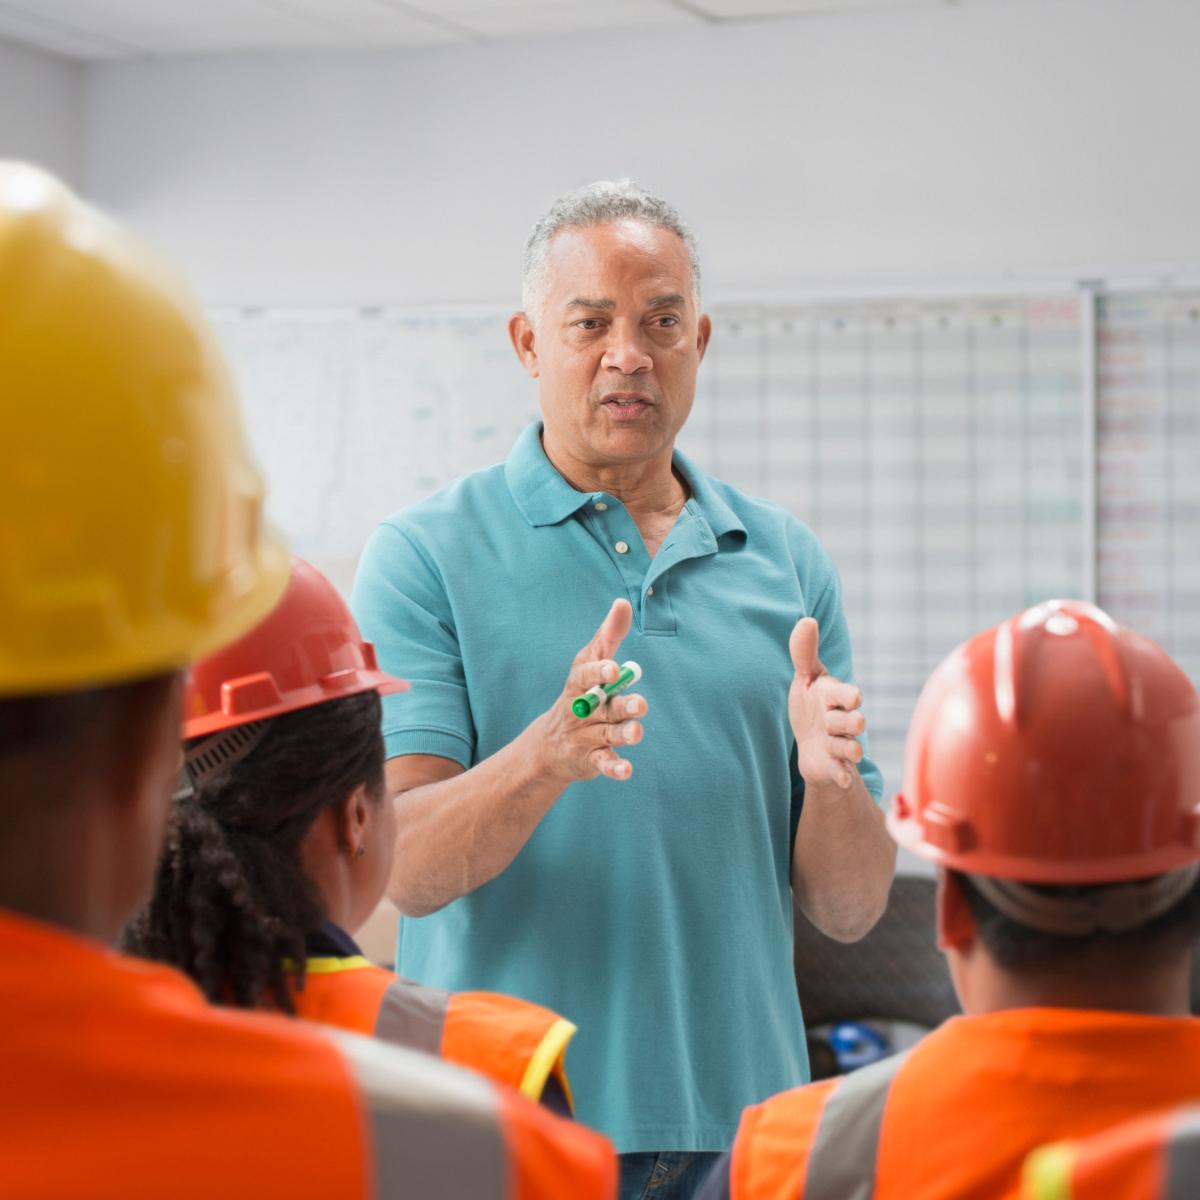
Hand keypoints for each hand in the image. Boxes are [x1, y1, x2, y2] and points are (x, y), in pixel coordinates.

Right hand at [534, 599, 647, 784]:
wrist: (551, 744)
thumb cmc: (580, 693)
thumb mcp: (589, 663)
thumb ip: (608, 635)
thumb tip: (622, 602)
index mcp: (580, 685)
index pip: (586, 676)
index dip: (599, 673)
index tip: (613, 669)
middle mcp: (583, 710)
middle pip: (603, 708)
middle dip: (621, 706)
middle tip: (640, 705)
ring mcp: (586, 736)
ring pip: (607, 735)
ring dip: (623, 735)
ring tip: (637, 732)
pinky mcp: (592, 759)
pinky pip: (604, 764)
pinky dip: (614, 768)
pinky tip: (627, 769)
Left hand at [788, 617, 864, 789]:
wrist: (810, 743)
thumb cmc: (810, 705)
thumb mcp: (805, 679)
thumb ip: (804, 653)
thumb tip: (806, 620)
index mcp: (834, 697)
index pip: (847, 694)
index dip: (849, 696)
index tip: (853, 697)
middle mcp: (840, 721)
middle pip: (852, 722)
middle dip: (851, 721)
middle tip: (854, 721)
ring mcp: (838, 744)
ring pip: (850, 747)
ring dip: (851, 749)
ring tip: (852, 751)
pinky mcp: (833, 766)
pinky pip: (842, 773)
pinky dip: (842, 776)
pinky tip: (842, 780)